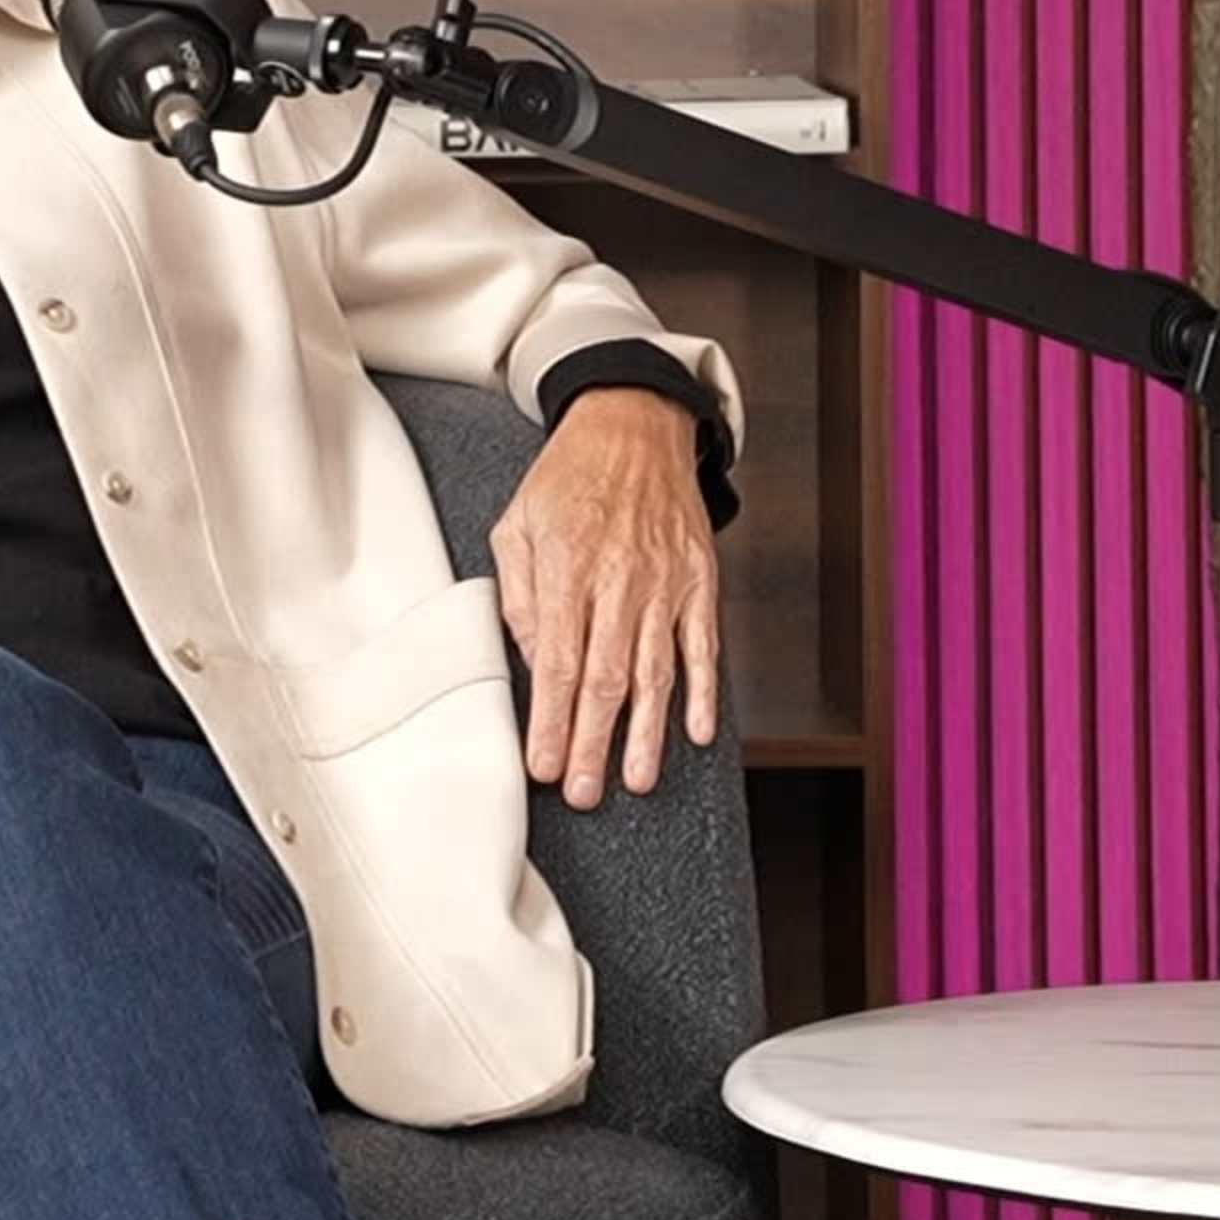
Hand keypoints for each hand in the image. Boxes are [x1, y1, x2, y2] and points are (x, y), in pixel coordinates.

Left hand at [489, 388, 718, 810]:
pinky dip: (703, 691)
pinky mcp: (700, 580)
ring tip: (636, 780)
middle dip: (593, 744)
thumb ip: (519, 597)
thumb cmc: (566, 478)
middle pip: (605, 679)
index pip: (556, 662)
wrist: (634, 426)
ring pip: (656, 672)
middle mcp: (619, 580)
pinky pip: (703, 645)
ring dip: (647, 733)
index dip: (551, 721)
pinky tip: (696, 732)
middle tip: (584, 793)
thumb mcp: (516, 524)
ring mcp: (666, 582)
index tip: (543, 765)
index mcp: (567, 568)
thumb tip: (533, 662)